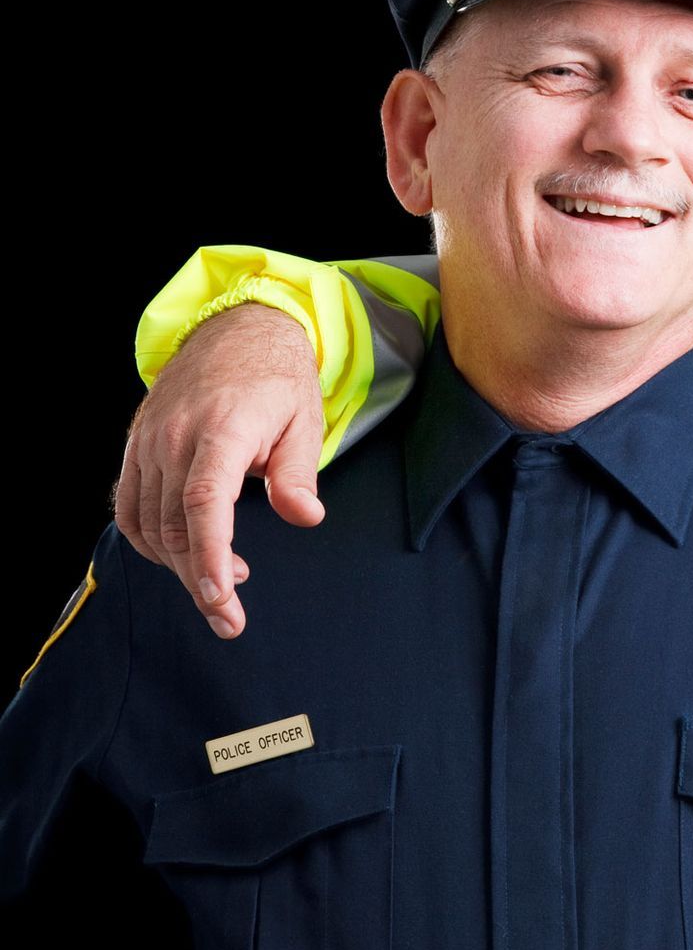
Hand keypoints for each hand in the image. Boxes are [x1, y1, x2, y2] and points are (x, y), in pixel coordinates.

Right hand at [115, 304, 325, 637]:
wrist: (236, 331)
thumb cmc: (278, 381)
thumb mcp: (304, 421)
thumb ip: (297, 474)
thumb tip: (305, 517)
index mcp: (221, 429)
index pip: (205, 502)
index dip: (209, 555)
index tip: (219, 598)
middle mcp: (174, 437)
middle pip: (175, 525)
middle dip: (199, 580)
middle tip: (229, 617)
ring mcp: (148, 442)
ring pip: (148, 524)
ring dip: (179, 564)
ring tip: (223, 580)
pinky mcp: (135, 447)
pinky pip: (128, 508)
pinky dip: (150, 541)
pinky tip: (184, 554)